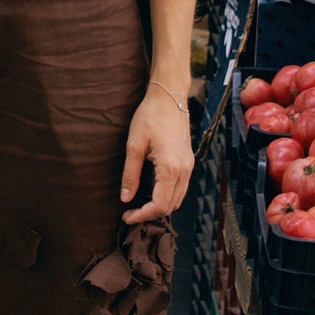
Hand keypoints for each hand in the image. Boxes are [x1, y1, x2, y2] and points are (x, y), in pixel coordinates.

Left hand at [120, 80, 191, 223]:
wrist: (169, 97)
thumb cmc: (150, 117)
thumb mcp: (134, 145)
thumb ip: (131, 174)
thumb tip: (126, 198)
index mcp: (170, 168)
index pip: (159, 205)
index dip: (142, 215)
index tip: (126, 216)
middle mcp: (184, 170)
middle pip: (170, 206)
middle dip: (150, 214)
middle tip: (130, 213)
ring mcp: (189, 166)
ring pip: (178, 199)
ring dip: (160, 206)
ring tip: (140, 206)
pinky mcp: (189, 161)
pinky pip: (181, 187)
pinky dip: (168, 196)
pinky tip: (152, 192)